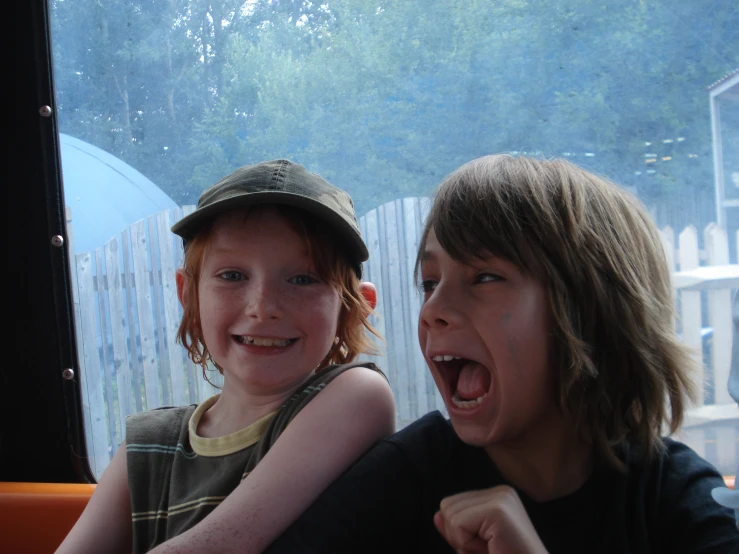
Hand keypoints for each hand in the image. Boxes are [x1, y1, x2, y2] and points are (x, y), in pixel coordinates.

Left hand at [433, 485, 547, 553]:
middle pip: (447, 506)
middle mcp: (501, 491)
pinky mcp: (498, 510)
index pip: (453, 504)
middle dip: (460, 536)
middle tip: (489, 548)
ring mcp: (501, 498)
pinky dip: (467, 544)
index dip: (459, 533)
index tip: (487, 546)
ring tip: (492, 548)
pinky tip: (492, 548)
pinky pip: (458, 524)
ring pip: (450, 514)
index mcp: (497, 496)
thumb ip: (455, 529)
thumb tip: (436, 515)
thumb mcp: (474, 545)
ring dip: (465, 542)